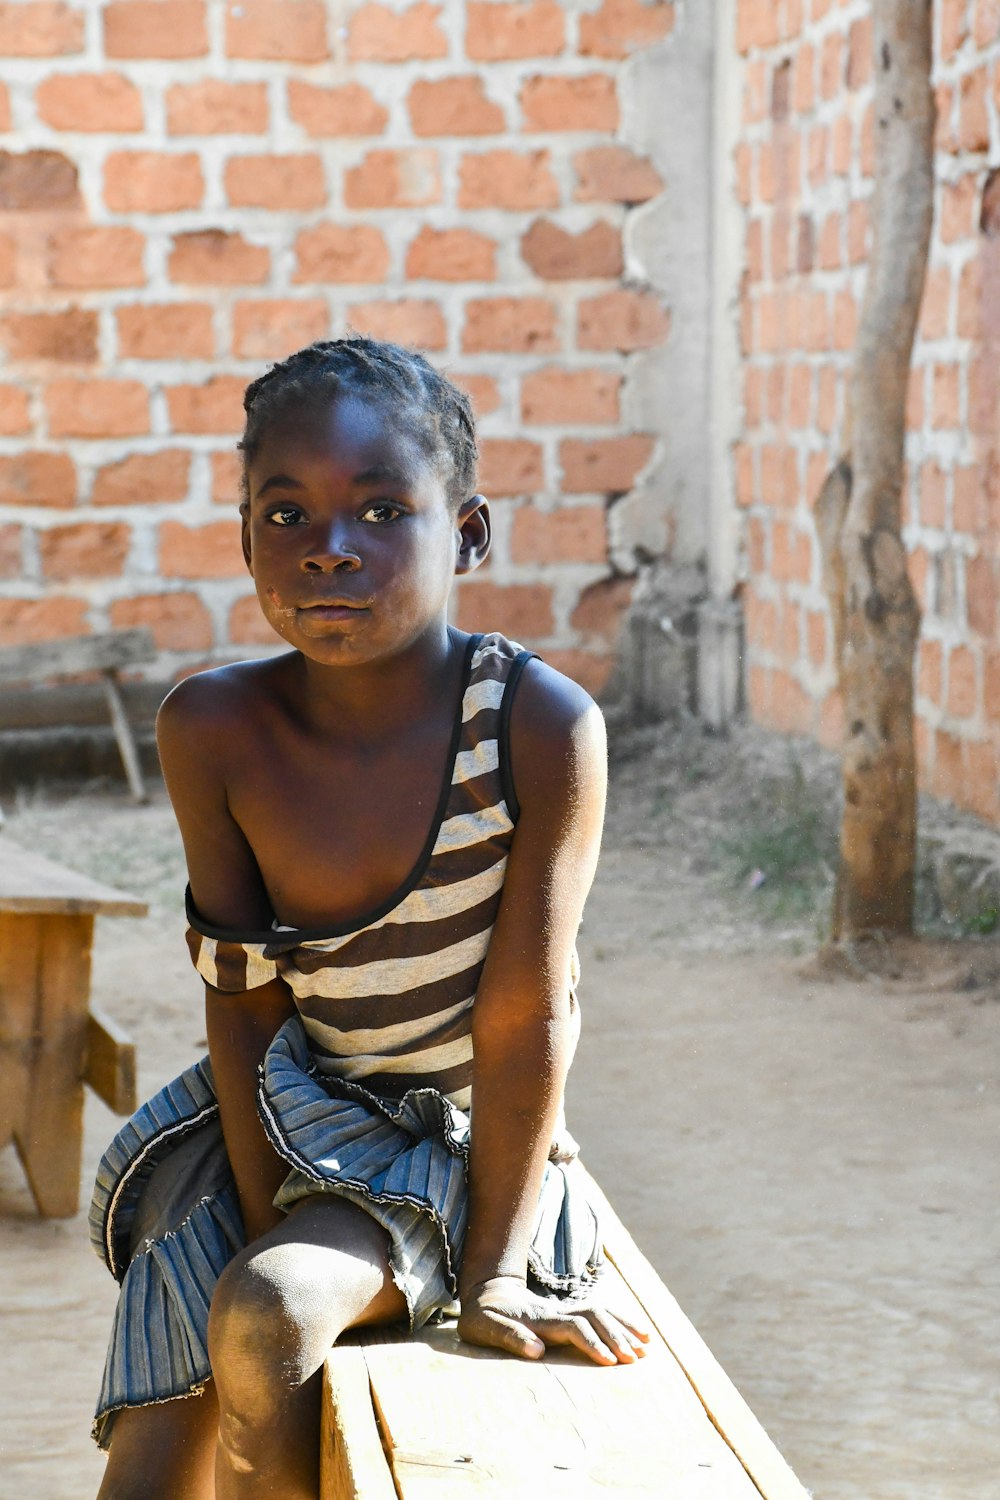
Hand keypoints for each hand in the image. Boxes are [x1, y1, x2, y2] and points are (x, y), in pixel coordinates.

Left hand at [457, 1275, 649, 1365]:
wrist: (486, 1292)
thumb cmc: (482, 1317)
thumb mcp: (485, 1328)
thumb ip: (510, 1337)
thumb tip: (538, 1351)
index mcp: (540, 1318)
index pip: (573, 1327)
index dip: (592, 1342)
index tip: (609, 1361)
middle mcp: (557, 1312)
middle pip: (594, 1317)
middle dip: (615, 1336)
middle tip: (634, 1358)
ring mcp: (564, 1311)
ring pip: (600, 1313)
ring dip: (623, 1327)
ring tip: (645, 1346)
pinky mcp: (568, 1314)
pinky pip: (599, 1314)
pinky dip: (620, 1321)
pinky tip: (636, 1333)